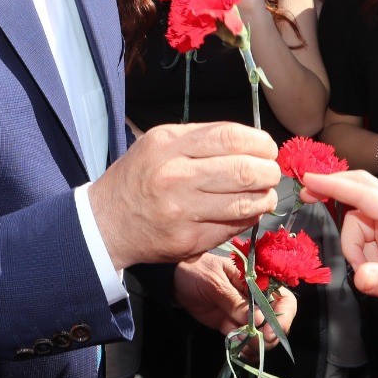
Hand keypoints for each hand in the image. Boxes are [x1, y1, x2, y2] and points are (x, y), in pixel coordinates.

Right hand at [90, 121, 279, 269]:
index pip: (230, 137)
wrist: (106, 222)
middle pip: (244, 171)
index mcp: (168, 144)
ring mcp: (182, 211)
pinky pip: (233, 228)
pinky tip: (247, 212)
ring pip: (245, 203)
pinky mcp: (188, 241)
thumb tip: (251, 142)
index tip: (268, 148)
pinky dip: (249, 219)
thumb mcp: (158, 142)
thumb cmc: (138, 177)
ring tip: (264, 194)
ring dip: (265, 198)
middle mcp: (175, 176)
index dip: (259, 142)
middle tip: (270, 174)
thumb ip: (201, 138)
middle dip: (268, 172)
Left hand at [174, 254, 296, 360]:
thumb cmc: (196, 271)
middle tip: (254, 342)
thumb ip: (234, 300)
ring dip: (256, 344)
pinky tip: (239, 350)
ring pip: (263, 335)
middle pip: (277, 322)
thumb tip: (258, 319)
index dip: (282, 317)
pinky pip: (246, 340)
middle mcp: (256, 299)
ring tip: (240, 343)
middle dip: (270, 336)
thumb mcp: (214, 282)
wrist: (174, 281)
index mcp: (258, 281)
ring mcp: (245, 314)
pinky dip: (245, 348)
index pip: (284, 299)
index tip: (268, 331)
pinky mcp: (233, 325)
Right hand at [306, 170, 377, 334]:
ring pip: (359, 224)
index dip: (335, 186)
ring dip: (355, 248)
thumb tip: (357, 275)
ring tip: (376, 276)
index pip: (367, 195)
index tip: (307, 179)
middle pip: (361, 193)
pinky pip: (366, 242)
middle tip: (307, 196)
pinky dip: (364, 257)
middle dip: (336, 192)